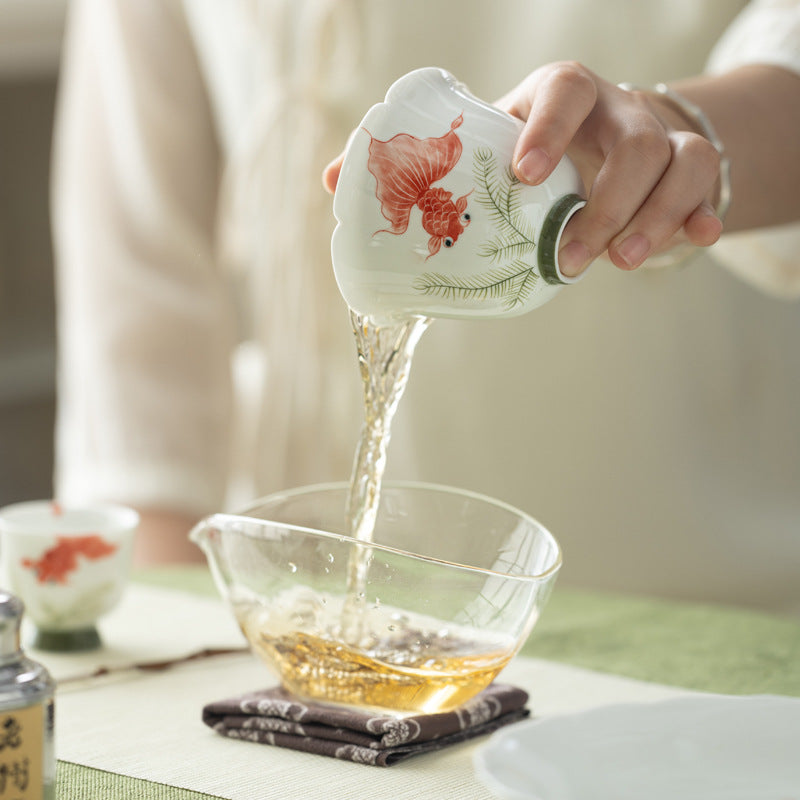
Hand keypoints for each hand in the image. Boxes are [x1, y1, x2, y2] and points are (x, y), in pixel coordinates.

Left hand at [497, 61, 722, 275]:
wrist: (586, 144)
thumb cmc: (531, 150)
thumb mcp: (504, 146)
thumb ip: (485, 167)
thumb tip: (453, 222)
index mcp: (569, 94)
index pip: (567, 91)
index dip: (549, 130)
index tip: (525, 175)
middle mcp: (620, 111)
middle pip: (638, 142)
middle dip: (608, 207)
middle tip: (570, 257)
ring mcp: (660, 139)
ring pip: (686, 159)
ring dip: (657, 216)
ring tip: (622, 260)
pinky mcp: (683, 176)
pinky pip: (706, 187)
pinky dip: (703, 214)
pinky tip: (701, 235)